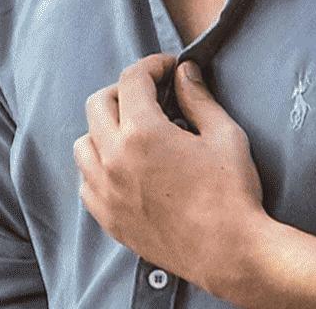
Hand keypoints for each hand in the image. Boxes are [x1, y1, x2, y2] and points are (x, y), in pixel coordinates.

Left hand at [73, 54, 265, 294]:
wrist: (229, 251)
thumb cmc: (231, 192)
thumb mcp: (224, 133)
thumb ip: (198, 97)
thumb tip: (184, 72)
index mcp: (143, 133)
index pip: (132, 79)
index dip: (153, 64)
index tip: (170, 67)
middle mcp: (114, 160)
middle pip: (98, 103)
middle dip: (125, 89)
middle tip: (153, 94)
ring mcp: (106, 192)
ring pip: (84, 142)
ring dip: (106, 126)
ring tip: (137, 129)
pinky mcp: (109, 219)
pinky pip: (86, 180)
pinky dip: (100, 164)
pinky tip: (128, 165)